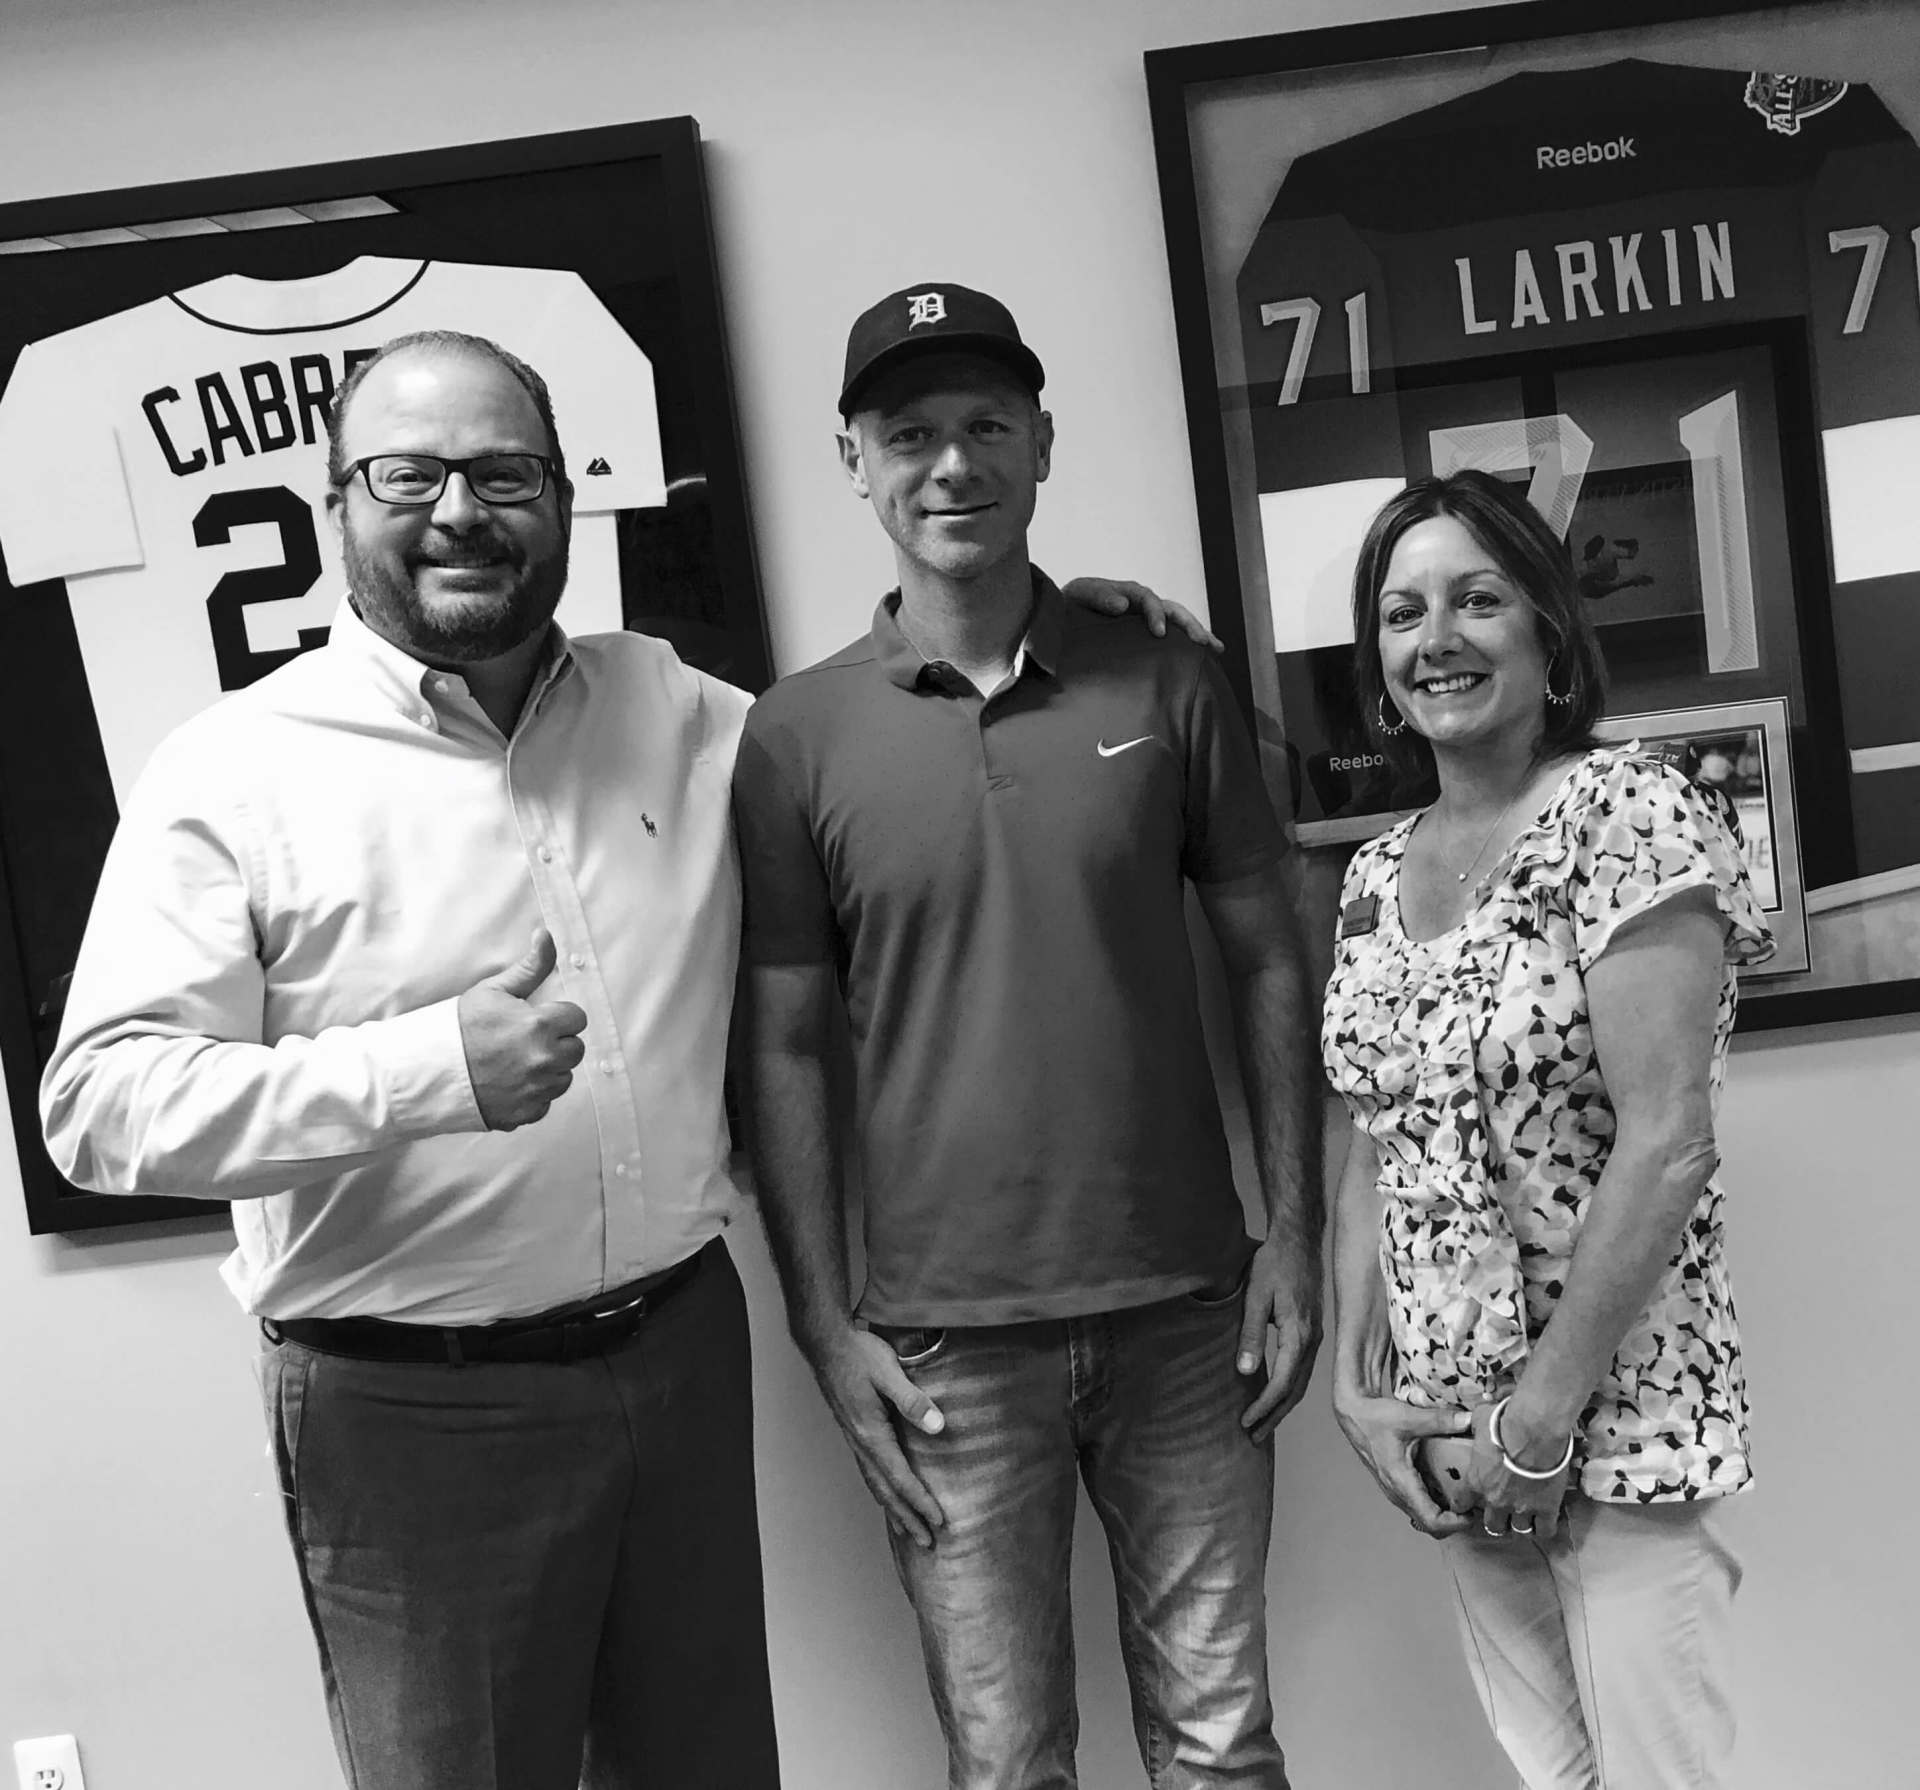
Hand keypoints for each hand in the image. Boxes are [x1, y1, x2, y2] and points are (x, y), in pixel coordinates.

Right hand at [456, 928, 589, 1130]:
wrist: (428, 1070)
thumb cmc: (458, 1027)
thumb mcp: (494, 990)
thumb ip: (530, 966)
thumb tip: (545, 935)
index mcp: (539, 1026)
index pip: (577, 1018)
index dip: (558, 1016)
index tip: (538, 1019)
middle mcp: (543, 1060)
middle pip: (575, 1049)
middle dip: (557, 1042)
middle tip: (527, 1040)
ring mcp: (535, 1090)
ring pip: (563, 1077)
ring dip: (548, 1069)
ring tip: (516, 1061)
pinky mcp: (526, 1113)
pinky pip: (545, 1102)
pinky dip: (533, 1094)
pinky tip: (509, 1082)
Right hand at [806, 1324, 948, 1548]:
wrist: (826, 1342)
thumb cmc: (858, 1354)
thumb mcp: (889, 1372)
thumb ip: (912, 1400)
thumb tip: (937, 1426)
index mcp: (871, 1433)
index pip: (900, 1478)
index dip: (920, 1502)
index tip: (939, 1522)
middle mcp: (860, 1442)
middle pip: (886, 1491)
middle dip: (907, 1518)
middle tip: (927, 1543)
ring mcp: (854, 1438)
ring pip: (875, 1484)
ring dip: (894, 1509)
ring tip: (908, 1530)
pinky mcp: (853, 1431)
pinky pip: (869, 1471)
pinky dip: (881, 1490)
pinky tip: (887, 1492)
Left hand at [1059, 577, 1223, 650]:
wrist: (1064, 614)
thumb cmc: (1071, 603)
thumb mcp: (1081, 594)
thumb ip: (1100, 596)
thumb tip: (1123, 606)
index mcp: (1129, 593)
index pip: (1148, 599)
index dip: (1155, 614)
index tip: (1159, 633)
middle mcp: (1143, 605)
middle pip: (1173, 610)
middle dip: (1189, 625)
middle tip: (1203, 642)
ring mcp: (1147, 621)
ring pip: (1177, 624)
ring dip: (1196, 634)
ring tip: (1216, 648)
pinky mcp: (1146, 637)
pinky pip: (1169, 640)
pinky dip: (1186, 648)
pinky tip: (1202, 659)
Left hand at [1236, 1235, 1322, 1442]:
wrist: (1299, 1238)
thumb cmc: (1275, 1262)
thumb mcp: (1256, 1295)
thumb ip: (1252, 1334)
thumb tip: (1246, 1372)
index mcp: (1299, 1334)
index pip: (1283, 1382)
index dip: (1264, 1406)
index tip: (1245, 1422)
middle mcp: (1312, 1340)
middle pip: (1296, 1390)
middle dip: (1274, 1415)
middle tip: (1253, 1437)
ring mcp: (1316, 1335)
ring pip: (1302, 1381)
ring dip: (1283, 1405)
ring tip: (1263, 1424)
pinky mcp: (1313, 1330)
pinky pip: (1303, 1368)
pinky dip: (1291, 1388)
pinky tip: (1278, 1393)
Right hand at [1332, 1386, 1473, 1536]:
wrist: (1353, 1415)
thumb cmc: (1374, 1418)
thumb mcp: (1408, 1417)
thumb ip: (1439, 1420)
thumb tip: (1468, 1421)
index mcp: (1400, 1482)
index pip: (1430, 1520)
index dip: (1455, 1524)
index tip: (1473, 1512)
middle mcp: (1397, 1492)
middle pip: (1430, 1525)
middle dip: (1455, 1522)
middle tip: (1475, 1506)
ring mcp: (1396, 1491)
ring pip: (1424, 1516)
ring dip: (1446, 1513)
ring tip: (1467, 1497)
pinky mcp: (1397, 1485)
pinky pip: (1420, 1504)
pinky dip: (1437, 1502)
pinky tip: (1450, 1484)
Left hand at [1466, 1398, 1572, 1541]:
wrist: (1534, 1430)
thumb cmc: (1504, 1423)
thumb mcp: (1480, 1420)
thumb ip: (1475, 1426)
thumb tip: (1473, 1420)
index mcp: (1476, 1481)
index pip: (1461, 1503)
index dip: (1464, 1505)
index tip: (1468, 1503)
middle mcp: (1496, 1500)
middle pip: (1493, 1525)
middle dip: (1497, 1520)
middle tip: (1503, 1512)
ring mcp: (1522, 1507)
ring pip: (1519, 1531)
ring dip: (1520, 1525)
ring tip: (1525, 1518)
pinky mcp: (1546, 1509)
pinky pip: (1545, 1531)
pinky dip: (1544, 1528)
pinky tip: (1545, 1521)